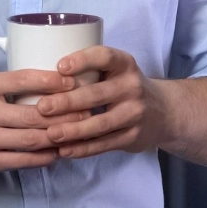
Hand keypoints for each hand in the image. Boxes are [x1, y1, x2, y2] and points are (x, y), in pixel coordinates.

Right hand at [0, 69, 87, 177]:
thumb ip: (7, 84)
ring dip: (60, 137)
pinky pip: (24, 161)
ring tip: (80, 132)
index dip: (52, 80)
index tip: (73, 81)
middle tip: (88, 110)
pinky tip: (60, 151)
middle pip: (34, 115)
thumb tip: (51, 80)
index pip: (23, 79)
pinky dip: (45, 157)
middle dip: (65, 114)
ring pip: (33, 140)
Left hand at [38, 46, 171, 158]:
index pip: (105, 56)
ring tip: (50, 134)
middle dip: (68, 101)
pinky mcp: (133, 137)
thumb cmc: (125, 87)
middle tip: (42, 107)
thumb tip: (44, 77)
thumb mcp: (117, 71)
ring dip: (73, 130)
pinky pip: (104, 144)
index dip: (83, 60)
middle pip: (97, 94)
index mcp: (125, 64)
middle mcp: (132, 87)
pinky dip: (83, 149)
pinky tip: (64, 150)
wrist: (164, 112)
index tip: (60, 67)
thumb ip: (91, 72)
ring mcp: (135, 113)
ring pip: (100, 124)